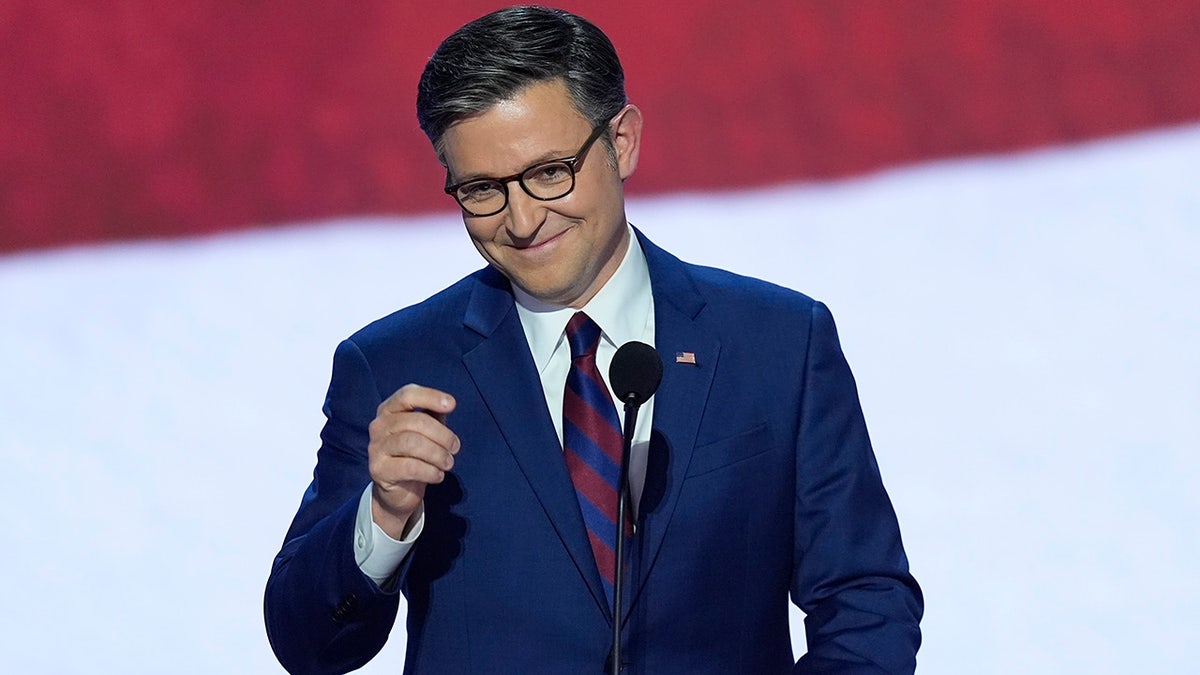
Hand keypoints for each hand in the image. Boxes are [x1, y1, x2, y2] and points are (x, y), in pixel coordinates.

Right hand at [367, 384, 459, 539]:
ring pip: (412, 443)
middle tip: (455, 447)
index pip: (407, 394)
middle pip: (415, 421)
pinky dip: (430, 471)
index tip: (452, 405)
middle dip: (442, 434)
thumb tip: (448, 404)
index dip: (430, 396)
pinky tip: (438, 475)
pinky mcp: (378, 470)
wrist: (400, 490)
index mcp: (389, 410)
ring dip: (437, 454)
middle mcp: (379, 426)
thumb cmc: (415, 454)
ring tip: (449, 463)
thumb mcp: (426, 431)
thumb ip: (434, 415)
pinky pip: (410, 467)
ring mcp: (376, 448)